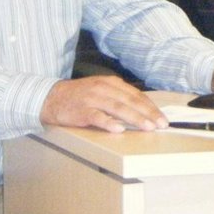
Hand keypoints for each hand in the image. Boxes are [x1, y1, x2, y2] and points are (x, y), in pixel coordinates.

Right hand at [40, 75, 167, 133]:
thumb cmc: (81, 96)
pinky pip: (97, 117)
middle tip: (161, 124)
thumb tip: (142, 110)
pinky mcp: (82, 111)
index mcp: (112, 83)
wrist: (51, 97)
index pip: (137, 95)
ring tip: (147, 127)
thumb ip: (120, 98)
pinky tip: (118, 130)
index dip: (151, 107)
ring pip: (118, 108)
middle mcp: (104, 88)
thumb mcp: (102, 91)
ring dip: (135, 118)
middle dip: (148, 114)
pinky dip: (108, 123)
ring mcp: (93, 99)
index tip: (162, 118)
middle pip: (131, 101)